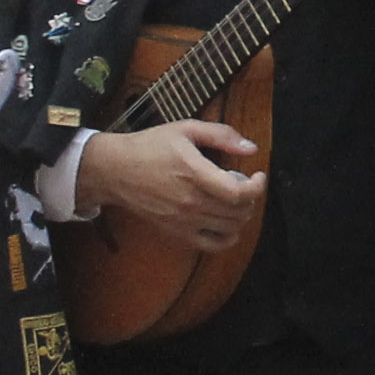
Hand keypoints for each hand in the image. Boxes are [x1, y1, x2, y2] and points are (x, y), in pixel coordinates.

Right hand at [74, 119, 265, 251]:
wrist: (116, 170)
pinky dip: (228, 237)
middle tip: (243, 183)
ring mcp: (183, 221)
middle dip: (250, 197)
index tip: (258, 175)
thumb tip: (251, 147)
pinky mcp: (177, 233)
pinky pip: (213, 245)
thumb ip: (221, 135)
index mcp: (194, 173)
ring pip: (230, 229)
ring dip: (241, 215)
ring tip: (233, 199)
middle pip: (238, 212)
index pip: (238, 193)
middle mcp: (191, 202)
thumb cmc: (150, 146)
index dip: (257, 186)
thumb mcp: (186, 129)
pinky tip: (225, 221)